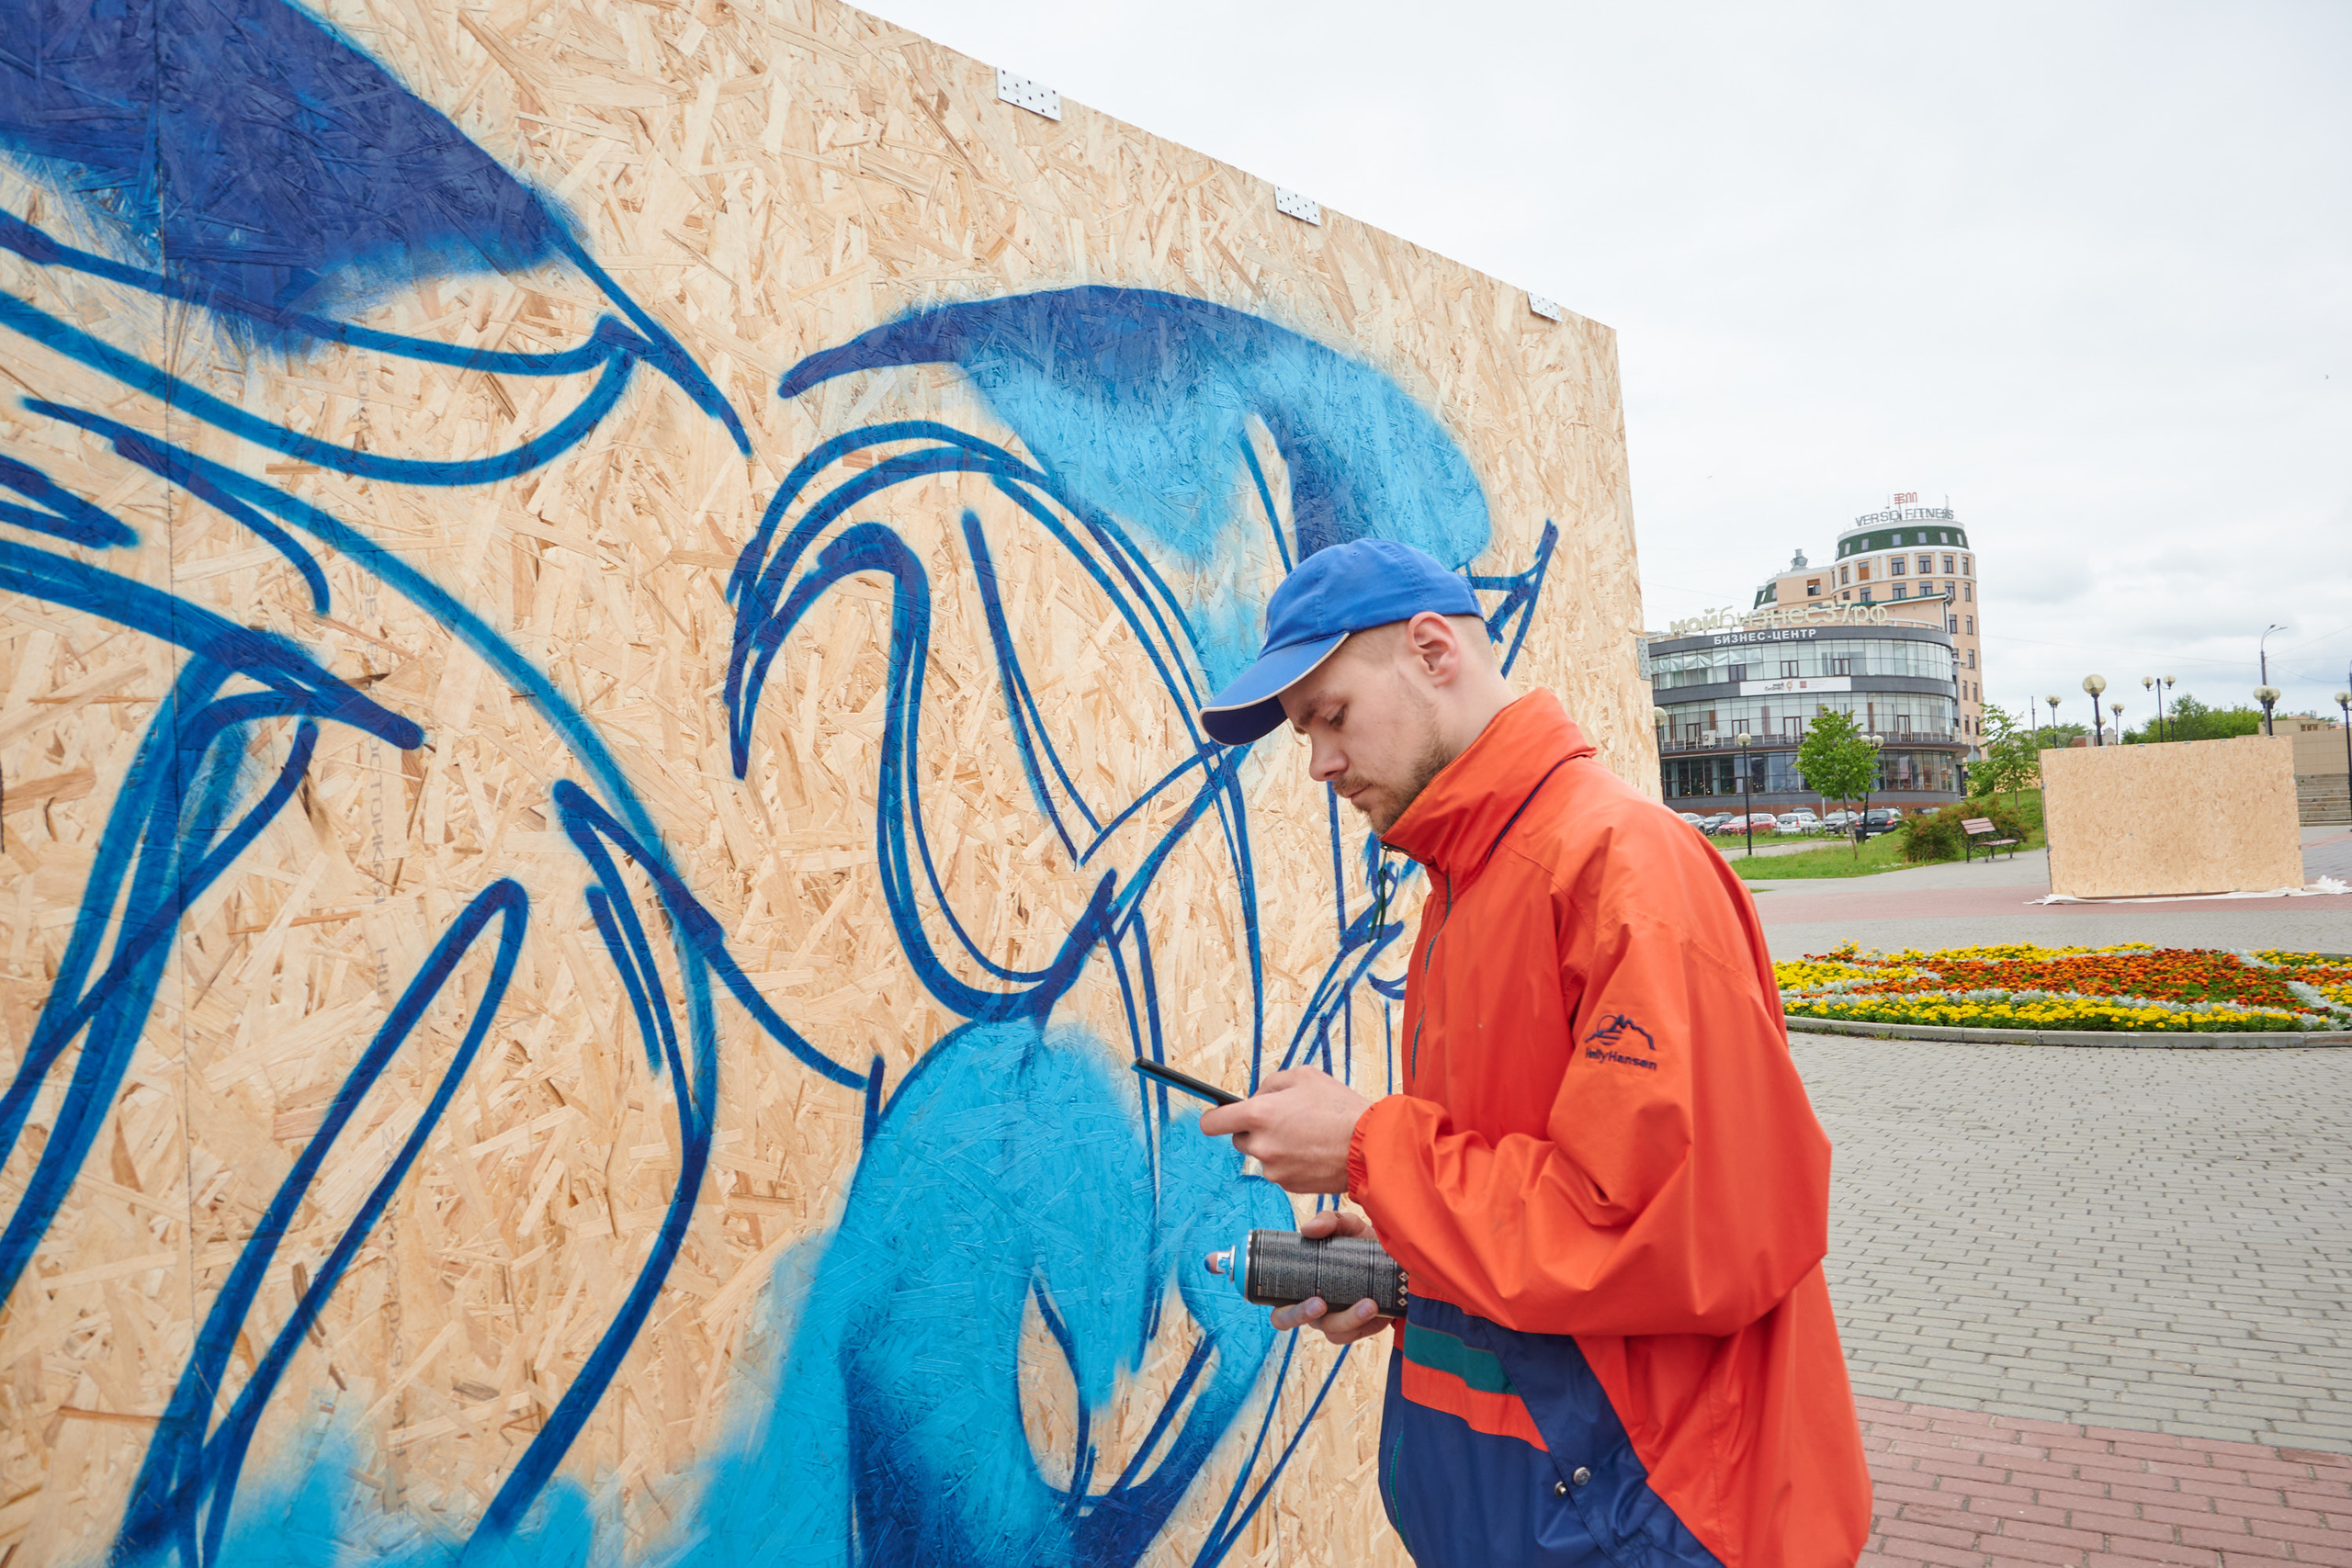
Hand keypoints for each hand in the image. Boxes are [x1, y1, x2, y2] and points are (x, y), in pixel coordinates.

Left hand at [1197, 1068, 1369, 1193]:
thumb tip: (1258, 1097)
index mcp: (1259, 1115)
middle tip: (1284, 1120)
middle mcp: (1261, 1145)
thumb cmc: (1340, 1108)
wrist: (1369, 1146)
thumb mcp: (1304, 1076)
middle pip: (1239, 1140)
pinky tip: (1313, 1151)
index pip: (1212, 1124)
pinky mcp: (1289, 1186)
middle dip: (1255, 1130)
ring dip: (1276, 1147)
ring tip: (1307, 1135)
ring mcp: (1274, 1169)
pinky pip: (1280, 1171)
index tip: (1218, 1118)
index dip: (1214, 1119)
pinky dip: (1291, 1162)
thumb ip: (1271, 1084)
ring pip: (1263, 1156)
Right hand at [1268, 1210, 1394, 1344]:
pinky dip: (1360, 1322)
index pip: (1272, 1294)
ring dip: (1347, 1318)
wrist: (1393, 1260)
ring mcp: (1330, 1319)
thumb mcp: (1346, 1226)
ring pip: (1328, 1328)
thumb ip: (1328, 1221)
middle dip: (1300, 1314)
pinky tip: (1374, 1307)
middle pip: (1288, 1319)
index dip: (1266, 1296)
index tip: (1279, 1285)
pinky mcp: (1353, 1328)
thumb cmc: (1359, 1243)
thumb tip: (1308, 1229)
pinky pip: (1349, 1333)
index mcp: (1298, 1281)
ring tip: (1368, 1303)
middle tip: (1319, 1303)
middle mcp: (1309, 1303)